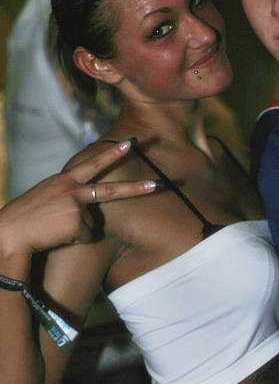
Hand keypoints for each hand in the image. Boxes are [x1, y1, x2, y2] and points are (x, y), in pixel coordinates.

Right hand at [0, 140, 157, 268]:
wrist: (10, 231)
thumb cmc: (26, 218)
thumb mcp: (47, 199)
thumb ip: (69, 198)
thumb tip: (90, 215)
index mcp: (64, 181)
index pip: (92, 164)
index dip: (112, 154)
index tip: (131, 143)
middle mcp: (72, 189)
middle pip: (111, 190)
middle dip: (137, 188)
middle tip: (158, 184)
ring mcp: (76, 206)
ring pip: (91, 226)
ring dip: (75, 231)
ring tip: (54, 229)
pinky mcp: (77, 223)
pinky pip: (85, 238)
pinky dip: (72, 240)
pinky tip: (56, 236)